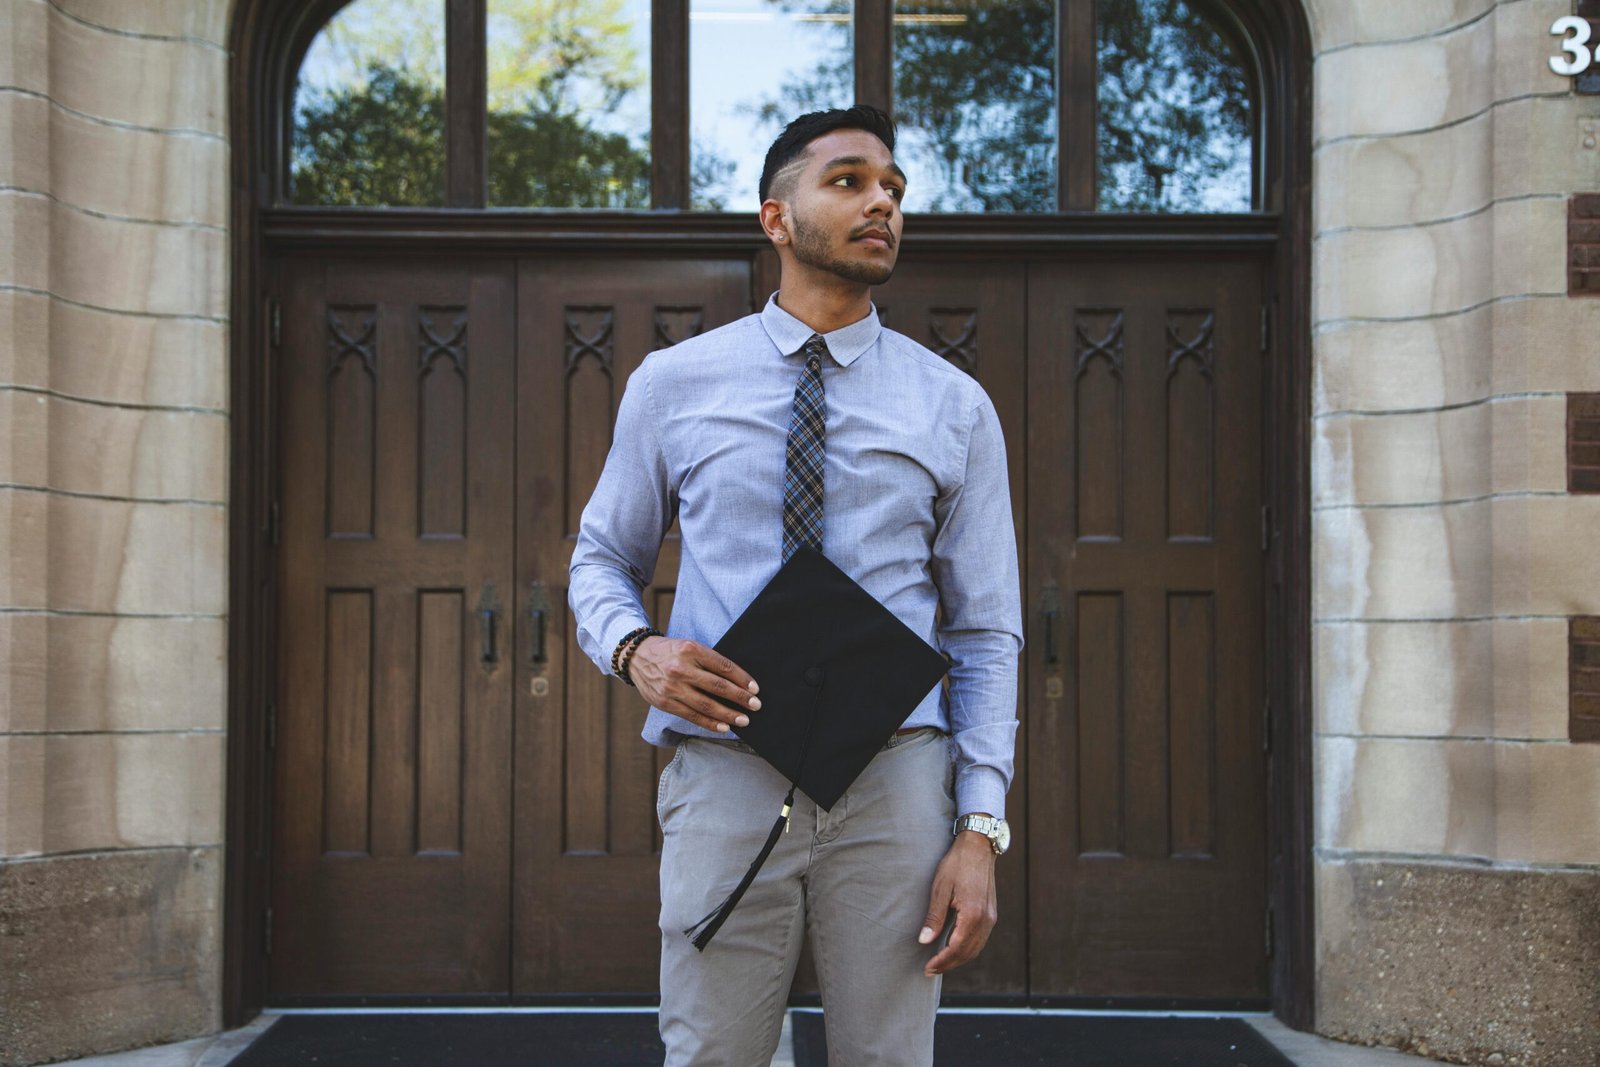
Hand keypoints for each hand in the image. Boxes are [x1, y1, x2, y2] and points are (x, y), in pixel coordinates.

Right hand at [628, 636, 760, 733]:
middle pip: (718, 686)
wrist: (636, 656)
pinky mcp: (665, 702)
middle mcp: (681, 668)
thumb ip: (708, 661)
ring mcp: (672, 687)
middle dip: (740, 698)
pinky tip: (724, 727)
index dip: (742, 678)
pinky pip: (692, 716)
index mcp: (691, 650)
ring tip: (744, 720)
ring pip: (706, 705)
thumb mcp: (689, 647)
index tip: (755, 689)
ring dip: (728, 714)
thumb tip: (737, 681)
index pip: (723, 666)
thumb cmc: (670, 652)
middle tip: (756, 706)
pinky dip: (710, 723)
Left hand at [918, 830, 997, 976]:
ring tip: (941, 962)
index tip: (928, 968)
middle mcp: (986, 919)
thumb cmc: (957, 864)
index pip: (956, 948)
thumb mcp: (940, 888)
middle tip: (931, 969)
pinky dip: (968, 948)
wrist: (978, 847)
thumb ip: (934, 917)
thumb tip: (924, 941)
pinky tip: (955, 947)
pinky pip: (981, 939)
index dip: (942, 961)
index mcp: (972, 914)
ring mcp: (991, 917)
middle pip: (968, 953)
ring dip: (959, 958)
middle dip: (949, 964)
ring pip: (976, 948)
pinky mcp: (992, 913)